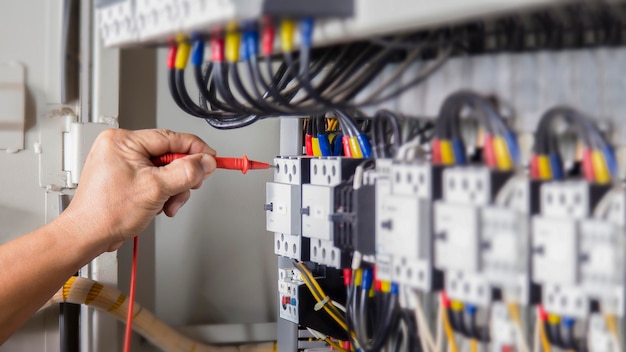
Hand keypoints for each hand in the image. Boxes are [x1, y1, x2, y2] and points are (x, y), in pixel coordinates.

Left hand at [58, 129, 215, 251]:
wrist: (87, 235)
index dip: (195, 149)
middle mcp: (121, 147)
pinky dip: (161, 194)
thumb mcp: (155, 189)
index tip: (211, 159)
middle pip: (169, 155)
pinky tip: (156, 205)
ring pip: (164, 170)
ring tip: (165, 205)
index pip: (171, 137)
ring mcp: (122, 163)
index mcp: (123, 141)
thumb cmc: (106, 213)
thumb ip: (186, 172)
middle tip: (185, 189)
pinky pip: (154, 179)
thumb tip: (205, 162)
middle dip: (180, 177)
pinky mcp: (125, 178)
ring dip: (172, 190)